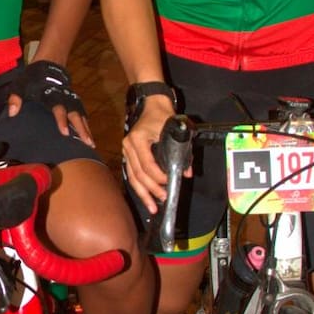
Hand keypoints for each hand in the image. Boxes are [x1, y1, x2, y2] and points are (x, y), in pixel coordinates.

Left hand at [6, 59, 93, 143]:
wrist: (48, 63)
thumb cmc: (32, 78)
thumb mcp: (20, 85)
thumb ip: (15, 98)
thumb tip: (12, 112)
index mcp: (51, 95)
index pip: (59, 109)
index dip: (62, 120)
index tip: (65, 132)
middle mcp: (64, 98)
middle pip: (75, 114)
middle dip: (81, 128)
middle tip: (87, 142)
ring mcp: (70, 99)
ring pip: (81, 115)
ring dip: (86, 129)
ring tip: (91, 144)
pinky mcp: (73, 101)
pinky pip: (81, 114)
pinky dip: (85, 124)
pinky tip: (88, 136)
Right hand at [120, 93, 177, 213]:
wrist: (152, 105)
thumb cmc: (162, 116)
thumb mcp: (174, 130)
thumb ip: (183, 151)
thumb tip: (187, 172)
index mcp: (138, 139)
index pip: (147, 164)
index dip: (158, 177)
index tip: (169, 182)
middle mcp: (129, 146)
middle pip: (138, 174)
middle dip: (151, 189)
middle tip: (163, 199)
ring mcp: (127, 151)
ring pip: (133, 178)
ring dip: (143, 194)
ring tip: (152, 207)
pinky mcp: (129, 156)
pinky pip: (132, 175)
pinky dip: (140, 187)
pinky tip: (146, 197)